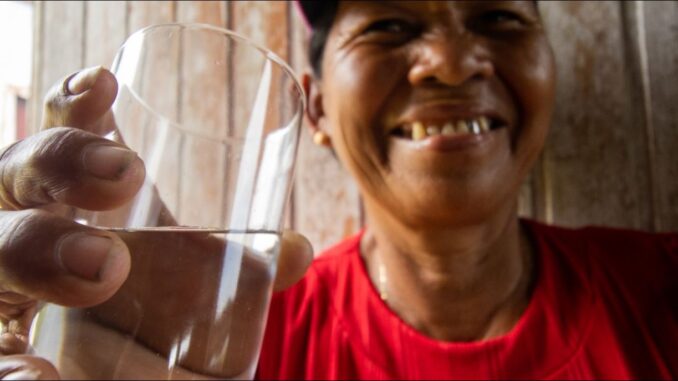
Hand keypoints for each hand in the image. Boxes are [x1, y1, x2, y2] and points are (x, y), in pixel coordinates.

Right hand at [0, 67, 313, 378]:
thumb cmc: (160, 323)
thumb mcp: (198, 287)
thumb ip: (246, 267)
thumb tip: (297, 248)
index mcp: (80, 211)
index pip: (63, 141)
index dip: (72, 105)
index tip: (105, 80)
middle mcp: (33, 239)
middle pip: (15, 176)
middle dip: (61, 160)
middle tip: (128, 174)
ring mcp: (10, 294)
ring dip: (34, 247)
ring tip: (105, 265)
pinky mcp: (10, 349)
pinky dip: (10, 366)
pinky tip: (42, 377)